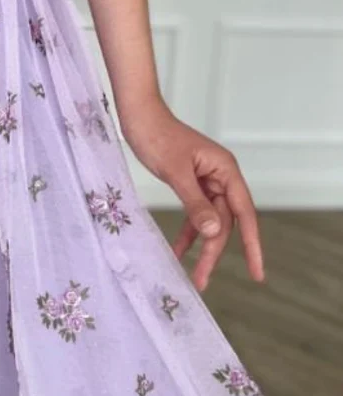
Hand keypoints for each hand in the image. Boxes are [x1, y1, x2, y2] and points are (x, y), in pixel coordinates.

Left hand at [120, 96, 265, 291]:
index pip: (244, 213)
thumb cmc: (157, 136)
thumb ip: (195, 203)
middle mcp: (220, 176)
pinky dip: (188, 231)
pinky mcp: (191, 182)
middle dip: (214, 251)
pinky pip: (195, 212)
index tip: (257, 273)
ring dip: (201, 246)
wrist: (138, 115)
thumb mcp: (176, 173)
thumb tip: (215, 233)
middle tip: (202, 281)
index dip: (252, 245)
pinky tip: (178, 250)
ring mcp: (206, 179)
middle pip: (225, 221)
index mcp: (225, 169)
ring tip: (194, 276)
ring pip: (210, 220)